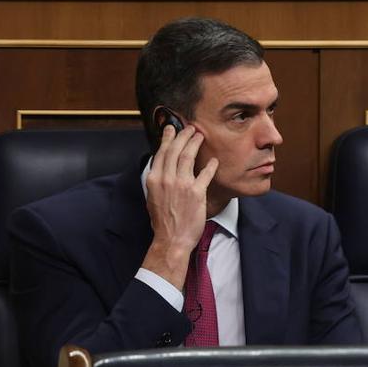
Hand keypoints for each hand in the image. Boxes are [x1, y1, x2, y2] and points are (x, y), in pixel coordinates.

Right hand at [141, 123, 218, 289]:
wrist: (171, 238)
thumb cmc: (163, 221)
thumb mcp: (152, 197)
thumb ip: (157, 182)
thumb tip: (162, 169)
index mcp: (154, 179)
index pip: (161, 153)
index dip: (168, 139)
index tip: (172, 129)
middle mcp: (166, 179)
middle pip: (175, 150)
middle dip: (183, 136)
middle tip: (190, 128)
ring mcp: (181, 185)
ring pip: (188, 157)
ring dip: (195, 144)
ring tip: (200, 135)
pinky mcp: (196, 193)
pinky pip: (205, 174)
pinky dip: (210, 165)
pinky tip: (214, 160)